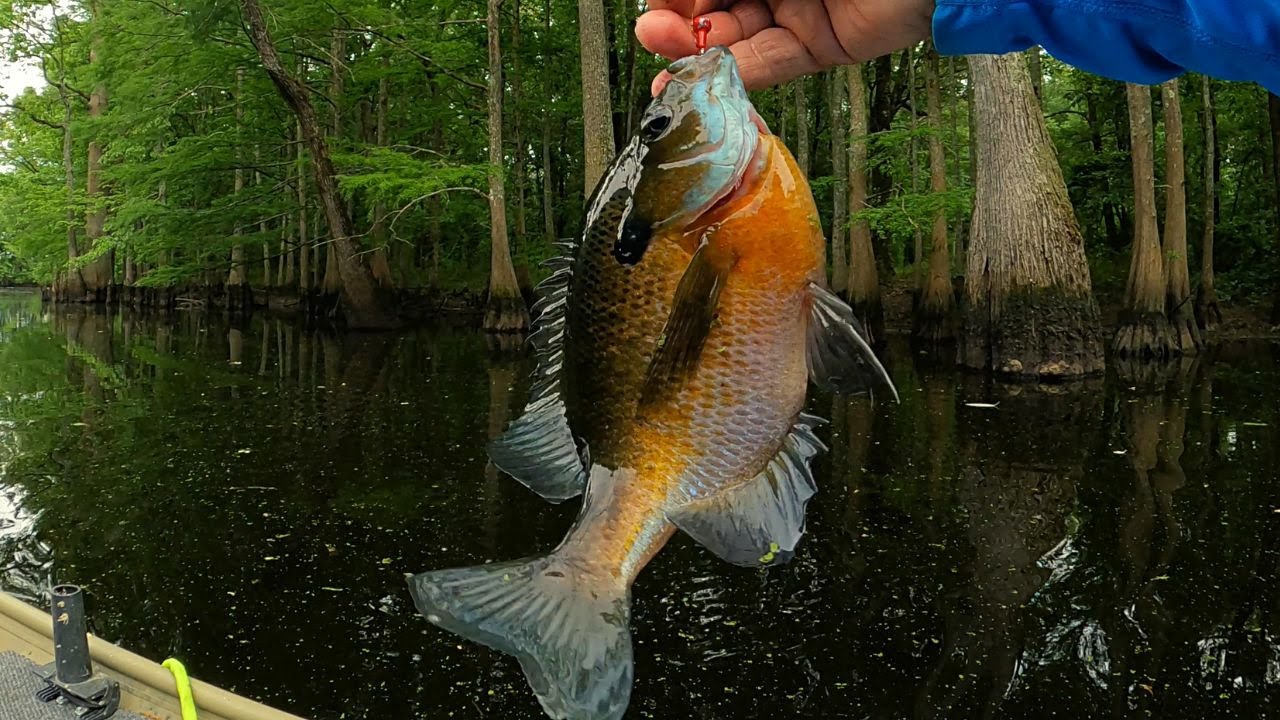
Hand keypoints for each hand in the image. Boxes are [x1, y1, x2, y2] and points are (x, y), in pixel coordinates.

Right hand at [636, 0, 934, 92]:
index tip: (655, 9)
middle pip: (715, 8)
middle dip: (681, 24)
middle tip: (653, 35)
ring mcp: (799, 11)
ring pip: (738, 38)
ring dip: (698, 53)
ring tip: (668, 65)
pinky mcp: (823, 45)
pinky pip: (773, 62)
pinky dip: (736, 73)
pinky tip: (701, 78)